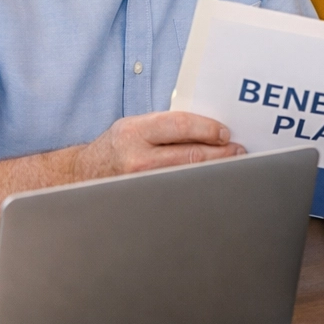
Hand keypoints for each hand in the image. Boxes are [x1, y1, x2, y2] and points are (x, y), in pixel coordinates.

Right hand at [76, 111, 243, 179]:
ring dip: (215, 168)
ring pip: (189, 175)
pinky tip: (211, 179)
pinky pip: (179, 190)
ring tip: (230, 163)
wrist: (85, 173)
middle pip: (190, 154)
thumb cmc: (118, 145)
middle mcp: (137, 157)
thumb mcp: (136, 125)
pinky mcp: (145, 198)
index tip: (225, 133)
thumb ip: (167, 125)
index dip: (208, 129)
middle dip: (221, 152)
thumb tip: (210, 128)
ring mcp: (141, 182)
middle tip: (238, 150)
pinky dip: (199, 183)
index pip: (181, 125)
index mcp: (135, 131)